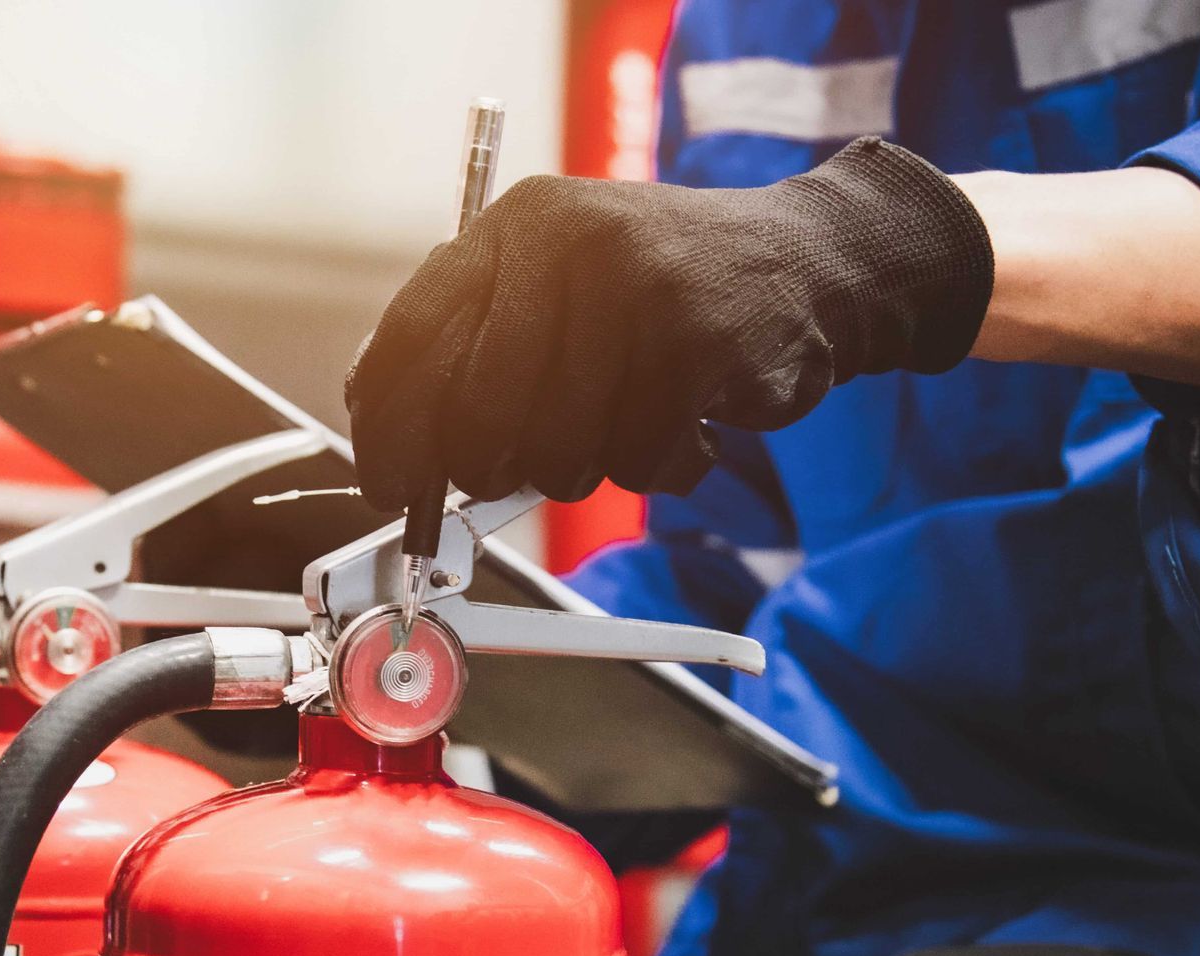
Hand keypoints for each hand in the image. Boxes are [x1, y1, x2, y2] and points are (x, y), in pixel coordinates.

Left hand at [345, 138, 992, 509]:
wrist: (812, 264)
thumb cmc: (664, 295)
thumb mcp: (557, 288)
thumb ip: (475, 348)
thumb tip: (393, 448)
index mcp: (513, 227)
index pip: (409, 340)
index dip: (387, 430)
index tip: (388, 484)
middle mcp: (566, 245)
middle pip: (477, 418)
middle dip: (493, 466)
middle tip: (531, 460)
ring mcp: (634, 290)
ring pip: (556, 451)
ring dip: (589, 464)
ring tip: (629, 418)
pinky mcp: (697, 343)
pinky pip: (635, 460)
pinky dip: (658, 467)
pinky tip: (684, 428)